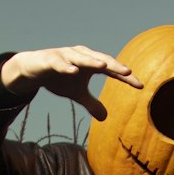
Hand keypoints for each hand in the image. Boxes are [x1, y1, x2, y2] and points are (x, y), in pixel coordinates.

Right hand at [0, 46, 141, 119]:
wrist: (33, 69)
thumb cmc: (58, 77)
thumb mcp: (76, 93)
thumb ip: (91, 103)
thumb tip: (105, 118)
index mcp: (90, 64)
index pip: (112, 71)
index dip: (125, 78)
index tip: (140, 86)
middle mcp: (81, 56)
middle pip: (101, 60)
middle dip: (114, 66)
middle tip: (128, 72)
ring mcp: (66, 56)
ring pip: (82, 58)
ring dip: (92, 61)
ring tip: (104, 66)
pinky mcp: (51, 59)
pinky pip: (60, 63)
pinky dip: (66, 66)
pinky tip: (73, 71)